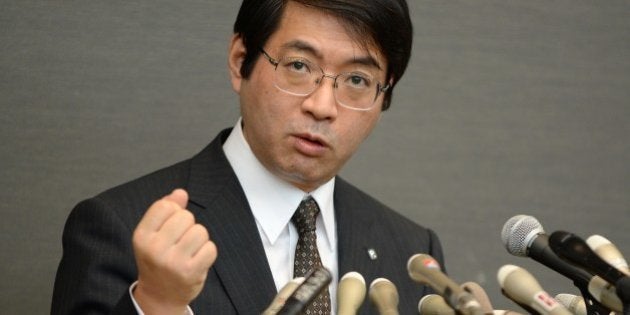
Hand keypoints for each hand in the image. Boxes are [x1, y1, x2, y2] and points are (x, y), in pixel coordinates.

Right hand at [132, 189, 216, 313]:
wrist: (160, 295)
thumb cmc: (158, 259)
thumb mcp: (153, 234)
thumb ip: (165, 210)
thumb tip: (180, 192)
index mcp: (142, 236)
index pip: (165, 206)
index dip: (174, 211)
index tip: (170, 225)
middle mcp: (154, 249)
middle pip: (186, 216)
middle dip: (188, 225)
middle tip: (180, 242)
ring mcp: (173, 262)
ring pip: (200, 231)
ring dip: (199, 239)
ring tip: (188, 251)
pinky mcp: (191, 272)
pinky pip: (211, 247)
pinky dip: (207, 252)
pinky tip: (196, 260)